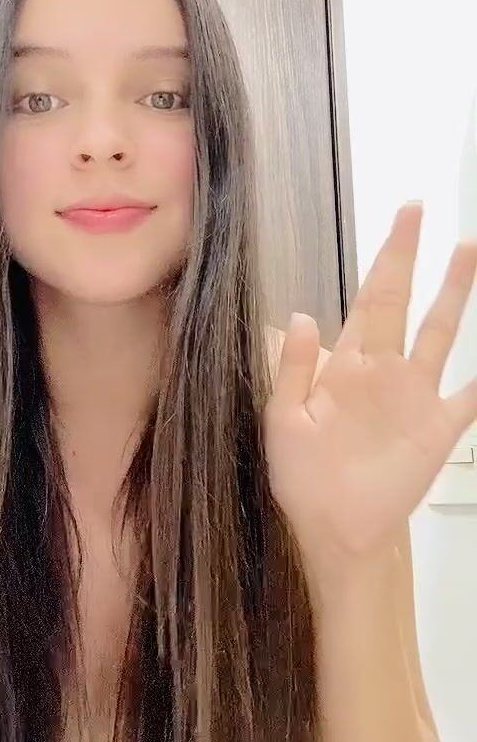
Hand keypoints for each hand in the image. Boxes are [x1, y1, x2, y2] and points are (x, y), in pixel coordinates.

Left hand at [263, 202, 476, 564]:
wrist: (332, 530)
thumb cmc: (302, 477)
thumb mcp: (283, 422)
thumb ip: (292, 369)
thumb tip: (301, 314)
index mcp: (345, 364)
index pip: (369, 298)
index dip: (388, 257)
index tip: (405, 215)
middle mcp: (384, 369)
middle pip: (402, 302)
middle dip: (411, 257)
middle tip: (422, 211)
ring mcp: (415, 396)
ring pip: (440, 334)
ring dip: (455, 295)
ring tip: (469, 252)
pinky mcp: (438, 430)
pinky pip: (472, 399)